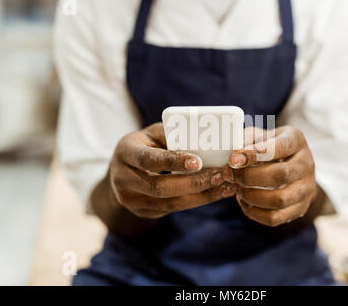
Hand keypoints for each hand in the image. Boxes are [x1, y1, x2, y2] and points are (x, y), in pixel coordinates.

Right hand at [108, 123, 235, 218]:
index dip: (173, 161)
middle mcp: (123, 179)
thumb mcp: (153, 134)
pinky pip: (173, 210)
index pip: (148, 160)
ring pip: (170, 203)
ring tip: (225, 186)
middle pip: (160, 187)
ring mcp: (131, 200)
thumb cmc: (145, 145)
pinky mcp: (143, 212)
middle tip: (220, 175)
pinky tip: (216, 193)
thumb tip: (206, 138)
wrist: (122, 171)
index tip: (198, 162)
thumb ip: (173, 135)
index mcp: (125, 152)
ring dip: (201, 196)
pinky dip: (197, 202)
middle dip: (194, 183)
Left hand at [227, 126, 317, 226]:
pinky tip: (244, 202)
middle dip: (250, 177)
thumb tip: (233, 151)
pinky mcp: (300, 207)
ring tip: (239, 189)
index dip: (254, 154)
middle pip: (281, 175)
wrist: (293, 164)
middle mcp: (306, 164)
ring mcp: (306, 188)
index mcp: (296, 140)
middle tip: (232, 175)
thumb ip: (247, 139)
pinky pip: (276, 218)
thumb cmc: (272, 147)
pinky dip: (255, 213)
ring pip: (280, 200)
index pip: (279, 147)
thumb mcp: (261, 136)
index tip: (233, 159)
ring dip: (252, 197)